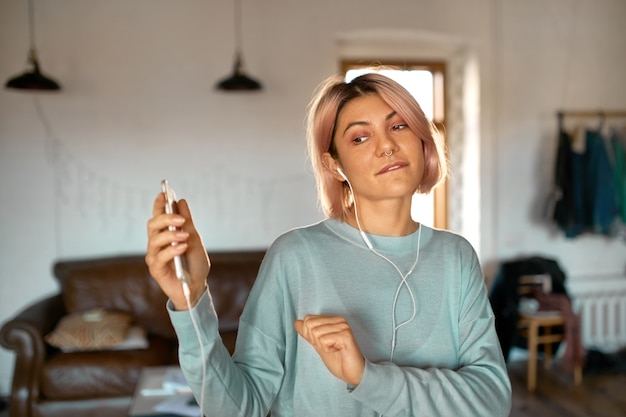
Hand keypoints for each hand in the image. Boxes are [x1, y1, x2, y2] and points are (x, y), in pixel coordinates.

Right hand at [146, 192, 209, 309]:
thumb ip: (187, 222)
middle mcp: (157, 244)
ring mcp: (155, 256)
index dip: (159, 204)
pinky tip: (182, 247)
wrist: (197, 286)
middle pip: (153, 224)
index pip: (158, 215)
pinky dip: (172, 249)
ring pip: (154, 239)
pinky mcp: (156, 269)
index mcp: (166, 234)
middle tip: (181, 219)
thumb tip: (181, 202)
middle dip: (166, 218)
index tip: (164, 193)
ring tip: (185, 236)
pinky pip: (159, 256)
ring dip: (170, 234)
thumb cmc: (195, 264)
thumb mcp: (195, 240)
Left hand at [294, 315, 364, 385]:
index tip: (324, 344)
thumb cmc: (339, 360)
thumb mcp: (319, 345)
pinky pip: (324, 340)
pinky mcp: (346, 336)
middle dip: (315, 340)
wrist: (353, 374)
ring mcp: (343, 327)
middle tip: (329, 347)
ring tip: (335, 350)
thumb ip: (309, 334)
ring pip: (316, 333)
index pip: (308, 319)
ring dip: (322, 346)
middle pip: (310, 325)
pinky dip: (328, 350)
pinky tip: (338, 351)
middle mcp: (339, 320)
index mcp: (333, 320)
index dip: (310, 335)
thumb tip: (297, 322)